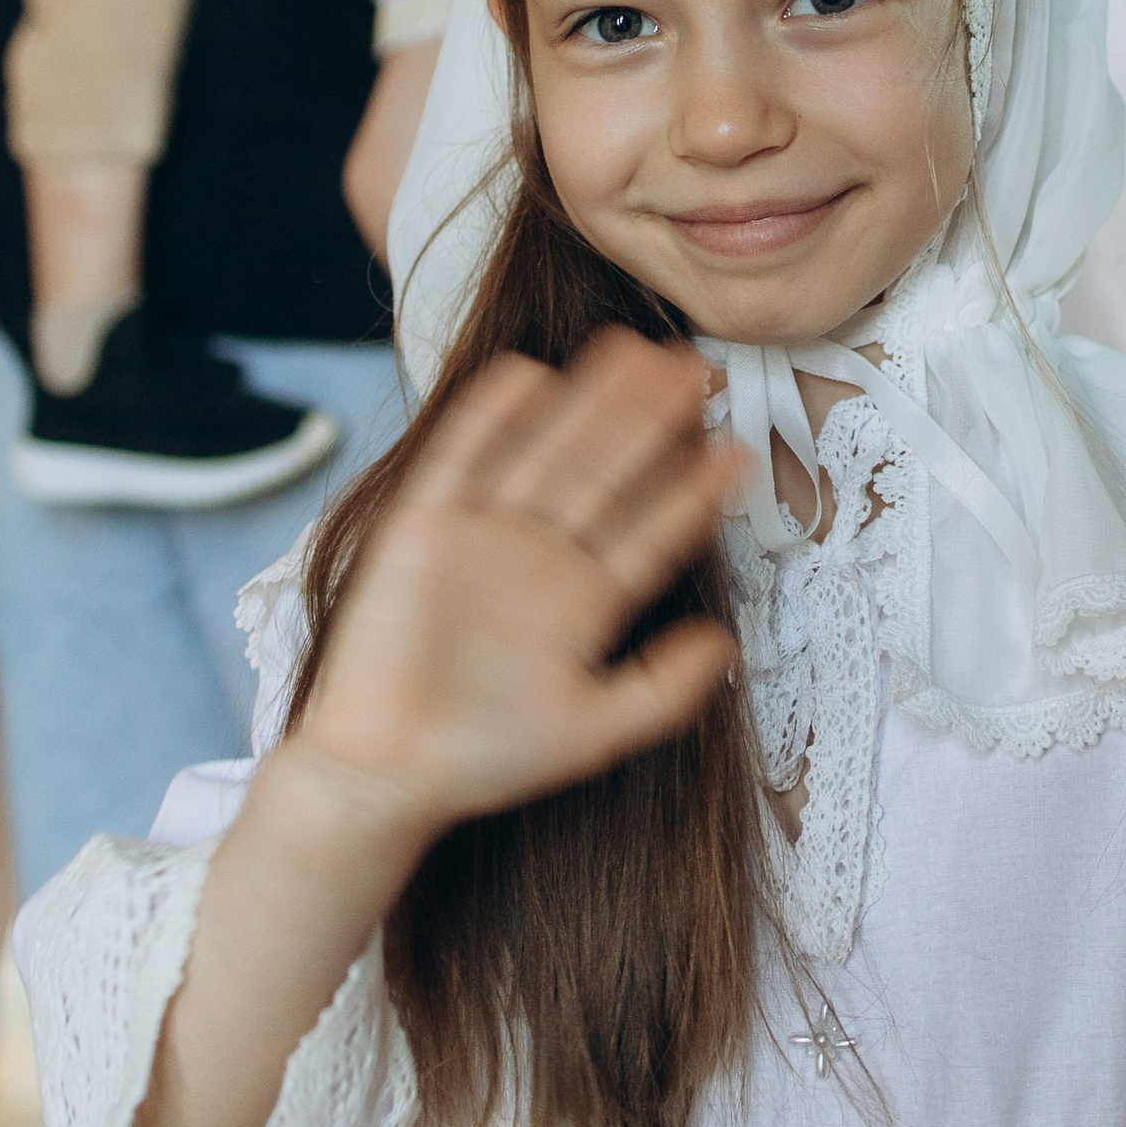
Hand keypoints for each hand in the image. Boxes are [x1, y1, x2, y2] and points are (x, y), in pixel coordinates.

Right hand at [291, 336, 741, 857]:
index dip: (693, 491)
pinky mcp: (424, 528)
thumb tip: (729, 647)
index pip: (650, 530)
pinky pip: (462, 459)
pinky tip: (528, 375)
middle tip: (700, 371)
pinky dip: (489, 418)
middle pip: (606, 474)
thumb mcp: (592, 730)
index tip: (739, 452)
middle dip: (651, 422)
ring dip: (588, 403)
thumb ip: (664, 691)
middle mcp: (540, 557)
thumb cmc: (483, 758)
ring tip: (636, 355)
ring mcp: (483, 536)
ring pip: (547, 451)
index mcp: (584, 601)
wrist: (386, 772)